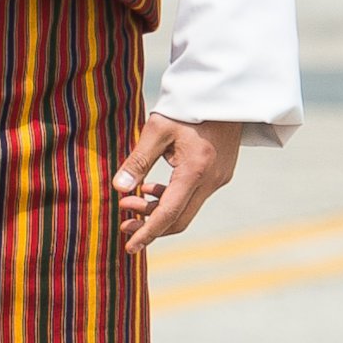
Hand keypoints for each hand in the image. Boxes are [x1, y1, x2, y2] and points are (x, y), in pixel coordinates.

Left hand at [113, 114, 240, 252]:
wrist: (224, 94)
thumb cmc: (187, 107)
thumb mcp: (156, 131)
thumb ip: (137, 162)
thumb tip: (118, 189)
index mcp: (195, 171)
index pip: (168, 214)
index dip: (147, 233)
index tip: (129, 248)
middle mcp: (211, 181)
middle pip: (179, 218)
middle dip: (149, 225)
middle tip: (121, 222)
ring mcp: (218, 179)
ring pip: (186, 208)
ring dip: (157, 210)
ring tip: (128, 201)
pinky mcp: (219, 173)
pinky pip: (193, 196)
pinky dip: (170, 198)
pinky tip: (149, 188)